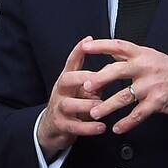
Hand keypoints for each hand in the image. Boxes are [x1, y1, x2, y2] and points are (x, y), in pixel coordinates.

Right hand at [37, 36, 109, 159]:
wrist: (52, 128)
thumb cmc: (72, 104)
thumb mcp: (81, 90)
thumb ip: (95, 80)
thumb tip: (115, 66)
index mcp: (67, 80)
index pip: (71, 62)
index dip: (78, 50)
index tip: (88, 39)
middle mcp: (60, 91)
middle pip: (66, 79)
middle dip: (81, 78)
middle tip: (96, 79)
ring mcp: (58, 108)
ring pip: (69, 104)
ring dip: (86, 105)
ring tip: (101, 106)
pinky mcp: (60, 125)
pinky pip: (74, 126)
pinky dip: (88, 128)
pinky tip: (101, 127)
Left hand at [79, 39, 167, 135]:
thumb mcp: (154, 57)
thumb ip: (132, 56)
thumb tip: (112, 51)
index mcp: (144, 54)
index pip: (119, 46)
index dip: (100, 46)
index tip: (84, 48)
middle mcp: (147, 67)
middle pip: (117, 71)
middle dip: (99, 79)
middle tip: (86, 86)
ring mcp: (152, 85)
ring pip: (124, 96)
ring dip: (107, 106)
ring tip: (95, 113)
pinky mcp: (158, 101)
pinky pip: (138, 114)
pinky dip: (126, 123)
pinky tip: (117, 128)